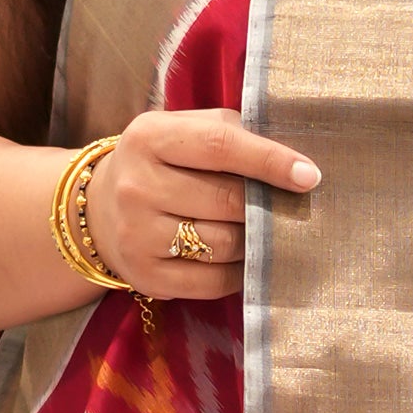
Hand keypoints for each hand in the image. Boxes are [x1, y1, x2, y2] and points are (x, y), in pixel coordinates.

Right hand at [82, 104, 319, 303]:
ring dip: (253, 240)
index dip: (269, 161)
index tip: (310, 176)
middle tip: (285, 206)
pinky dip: (239, 272)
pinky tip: (242, 258)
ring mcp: (137, 235)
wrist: (102, 209)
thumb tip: (295, 163)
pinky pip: (213, 281)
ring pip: (224, 244)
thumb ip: (233, 134)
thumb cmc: (164, 163)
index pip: (220, 146)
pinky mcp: (145, 276)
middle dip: (264, 205)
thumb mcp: (185, 131)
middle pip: (227, 200)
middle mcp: (136, 186)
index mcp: (149, 137)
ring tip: (257, 230)